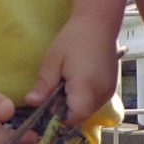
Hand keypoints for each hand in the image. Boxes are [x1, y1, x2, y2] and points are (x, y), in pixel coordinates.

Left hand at [27, 16, 119, 135]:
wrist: (98, 24)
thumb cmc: (73, 39)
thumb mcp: (52, 60)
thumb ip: (43, 85)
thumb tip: (31, 103)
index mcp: (86, 87)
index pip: (74, 117)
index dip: (60, 119)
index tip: (48, 109)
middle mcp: (101, 93)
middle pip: (81, 116)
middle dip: (66, 111)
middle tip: (54, 93)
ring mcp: (109, 91)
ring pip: (89, 110)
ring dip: (75, 105)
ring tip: (66, 84)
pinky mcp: (111, 87)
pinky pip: (95, 102)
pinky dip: (84, 99)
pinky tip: (77, 83)